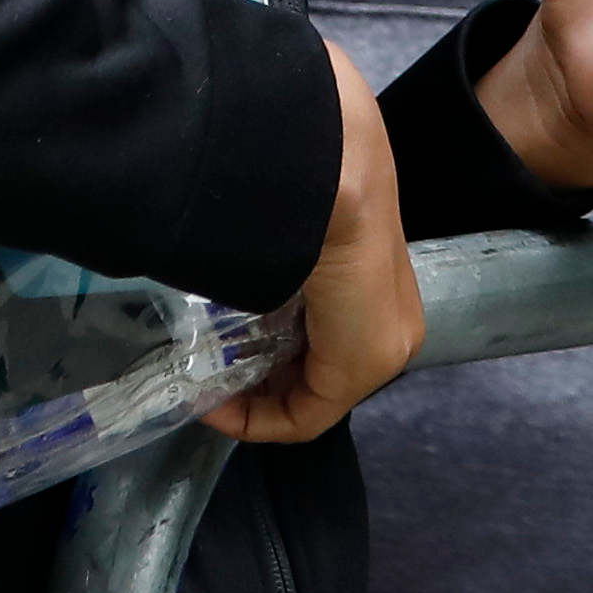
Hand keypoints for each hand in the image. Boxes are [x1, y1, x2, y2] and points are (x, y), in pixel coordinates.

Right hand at [208, 44, 423, 443]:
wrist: (337, 176)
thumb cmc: (307, 190)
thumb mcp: (294, 234)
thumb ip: (280, 266)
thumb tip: (235, 257)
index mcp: (376, 292)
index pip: (322, 349)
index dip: (263, 364)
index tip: (212, 362)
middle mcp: (390, 328)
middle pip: (315, 378)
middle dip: (255, 384)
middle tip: (203, 379)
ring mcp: (383, 351)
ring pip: (309, 397)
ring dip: (253, 399)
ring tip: (203, 388)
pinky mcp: (363, 365)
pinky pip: (307, 415)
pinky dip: (257, 416)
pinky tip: (213, 404)